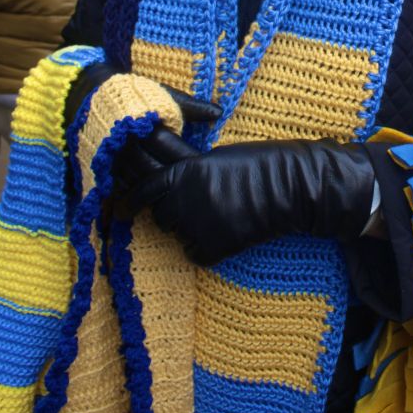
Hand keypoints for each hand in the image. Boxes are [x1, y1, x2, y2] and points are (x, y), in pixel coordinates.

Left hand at [113, 136, 375, 265]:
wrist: (289, 186)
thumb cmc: (258, 165)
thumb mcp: (216, 158)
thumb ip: (187, 170)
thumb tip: (166, 183)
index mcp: (183, 171)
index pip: (144, 190)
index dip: (131, 200)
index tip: (123, 208)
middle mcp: (183, 198)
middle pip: (159, 214)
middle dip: (169, 212)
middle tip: (194, 207)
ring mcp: (197, 224)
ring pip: (177, 234)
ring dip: (188, 228)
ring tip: (218, 215)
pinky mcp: (212, 247)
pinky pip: (196, 254)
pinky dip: (208, 248)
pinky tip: (229, 232)